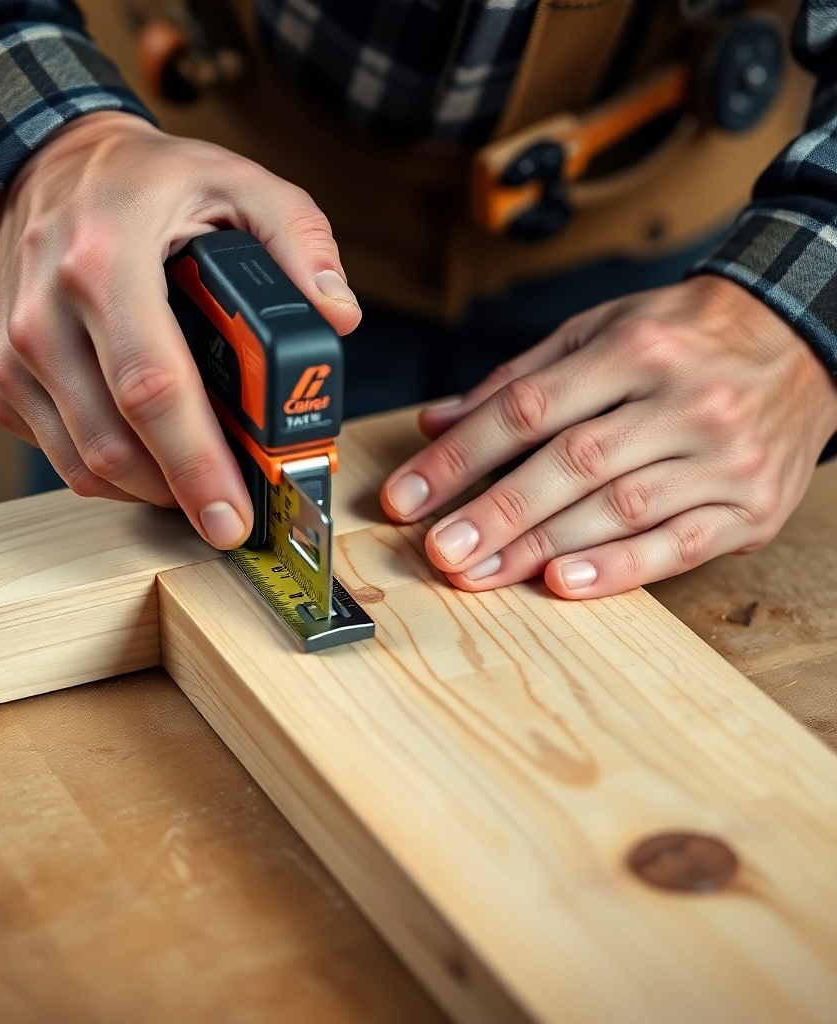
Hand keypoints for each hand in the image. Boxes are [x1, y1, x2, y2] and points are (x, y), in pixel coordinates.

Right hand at [0, 111, 360, 547]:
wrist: (46, 166)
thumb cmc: (145, 182)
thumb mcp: (237, 181)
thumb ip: (299, 240)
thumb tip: (337, 317)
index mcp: (106, 261)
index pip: (153, 387)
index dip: (196, 463)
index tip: (235, 514)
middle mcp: (46, 314)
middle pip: (114, 445)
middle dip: (182, 496)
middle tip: (234, 514)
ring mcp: (15, 354)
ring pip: (84, 466)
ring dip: (151, 489)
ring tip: (200, 477)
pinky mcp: (4, 382)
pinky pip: (62, 458)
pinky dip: (114, 471)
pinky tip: (151, 450)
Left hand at [380, 276, 836, 597]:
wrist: (802, 339)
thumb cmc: (685, 339)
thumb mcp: (600, 332)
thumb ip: (517, 379)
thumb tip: (436, 422)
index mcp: (635, 349)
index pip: (527, 408)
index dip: (459, 457)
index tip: (406, 496)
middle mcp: (683, 401)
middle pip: (572, 464)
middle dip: (495, 513)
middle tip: (438, 552)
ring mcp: (722, 457)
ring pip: (620, 509)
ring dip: (541, 548)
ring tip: (480, 574)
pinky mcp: (750, 506)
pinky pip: (679, 545)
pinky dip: (618, 568)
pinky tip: (562, 585)